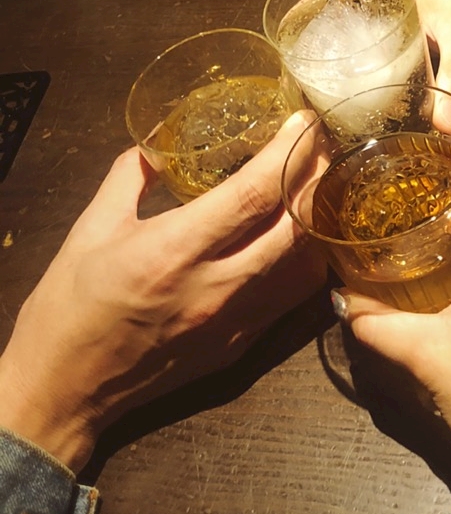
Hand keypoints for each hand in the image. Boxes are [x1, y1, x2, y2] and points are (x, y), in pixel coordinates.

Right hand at [0, 112, 325, 472]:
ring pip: (304, 267)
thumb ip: (129, 176)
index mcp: (174, 251)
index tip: (304, 122)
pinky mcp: (240, 346)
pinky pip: (291, 299)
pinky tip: (302, 238)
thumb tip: (157, 141)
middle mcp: (215, 288)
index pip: (252, 195)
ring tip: (318, 186)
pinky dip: (305, 262)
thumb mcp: (90, 228)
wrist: (64, 391)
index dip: (287, 154)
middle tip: (324, 146)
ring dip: (318, 222)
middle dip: (318, 180)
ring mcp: (234, 322)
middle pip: (294, 228)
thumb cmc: (70, 306)